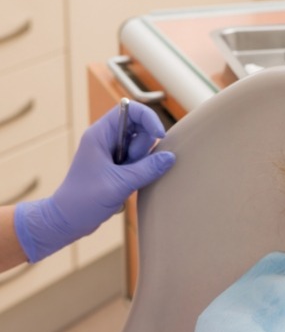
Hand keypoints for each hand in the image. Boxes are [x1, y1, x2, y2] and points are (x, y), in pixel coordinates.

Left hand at [14, 101, 175, 261]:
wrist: (68, 220)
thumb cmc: (84, 200)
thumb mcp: (119, 184)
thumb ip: (147, 169)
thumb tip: (170, 157)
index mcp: (100, 134)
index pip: (130, 110)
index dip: (148, 119)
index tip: (160, 136)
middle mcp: (106, 140)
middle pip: (139, 128)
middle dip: (143, 147)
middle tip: (131, 167)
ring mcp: (112, 153)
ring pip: (141, 146)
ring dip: (143, 162)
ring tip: (127, 179)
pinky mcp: (117, 167)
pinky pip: (139, 161)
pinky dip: (141, 170)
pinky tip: (131, 183)